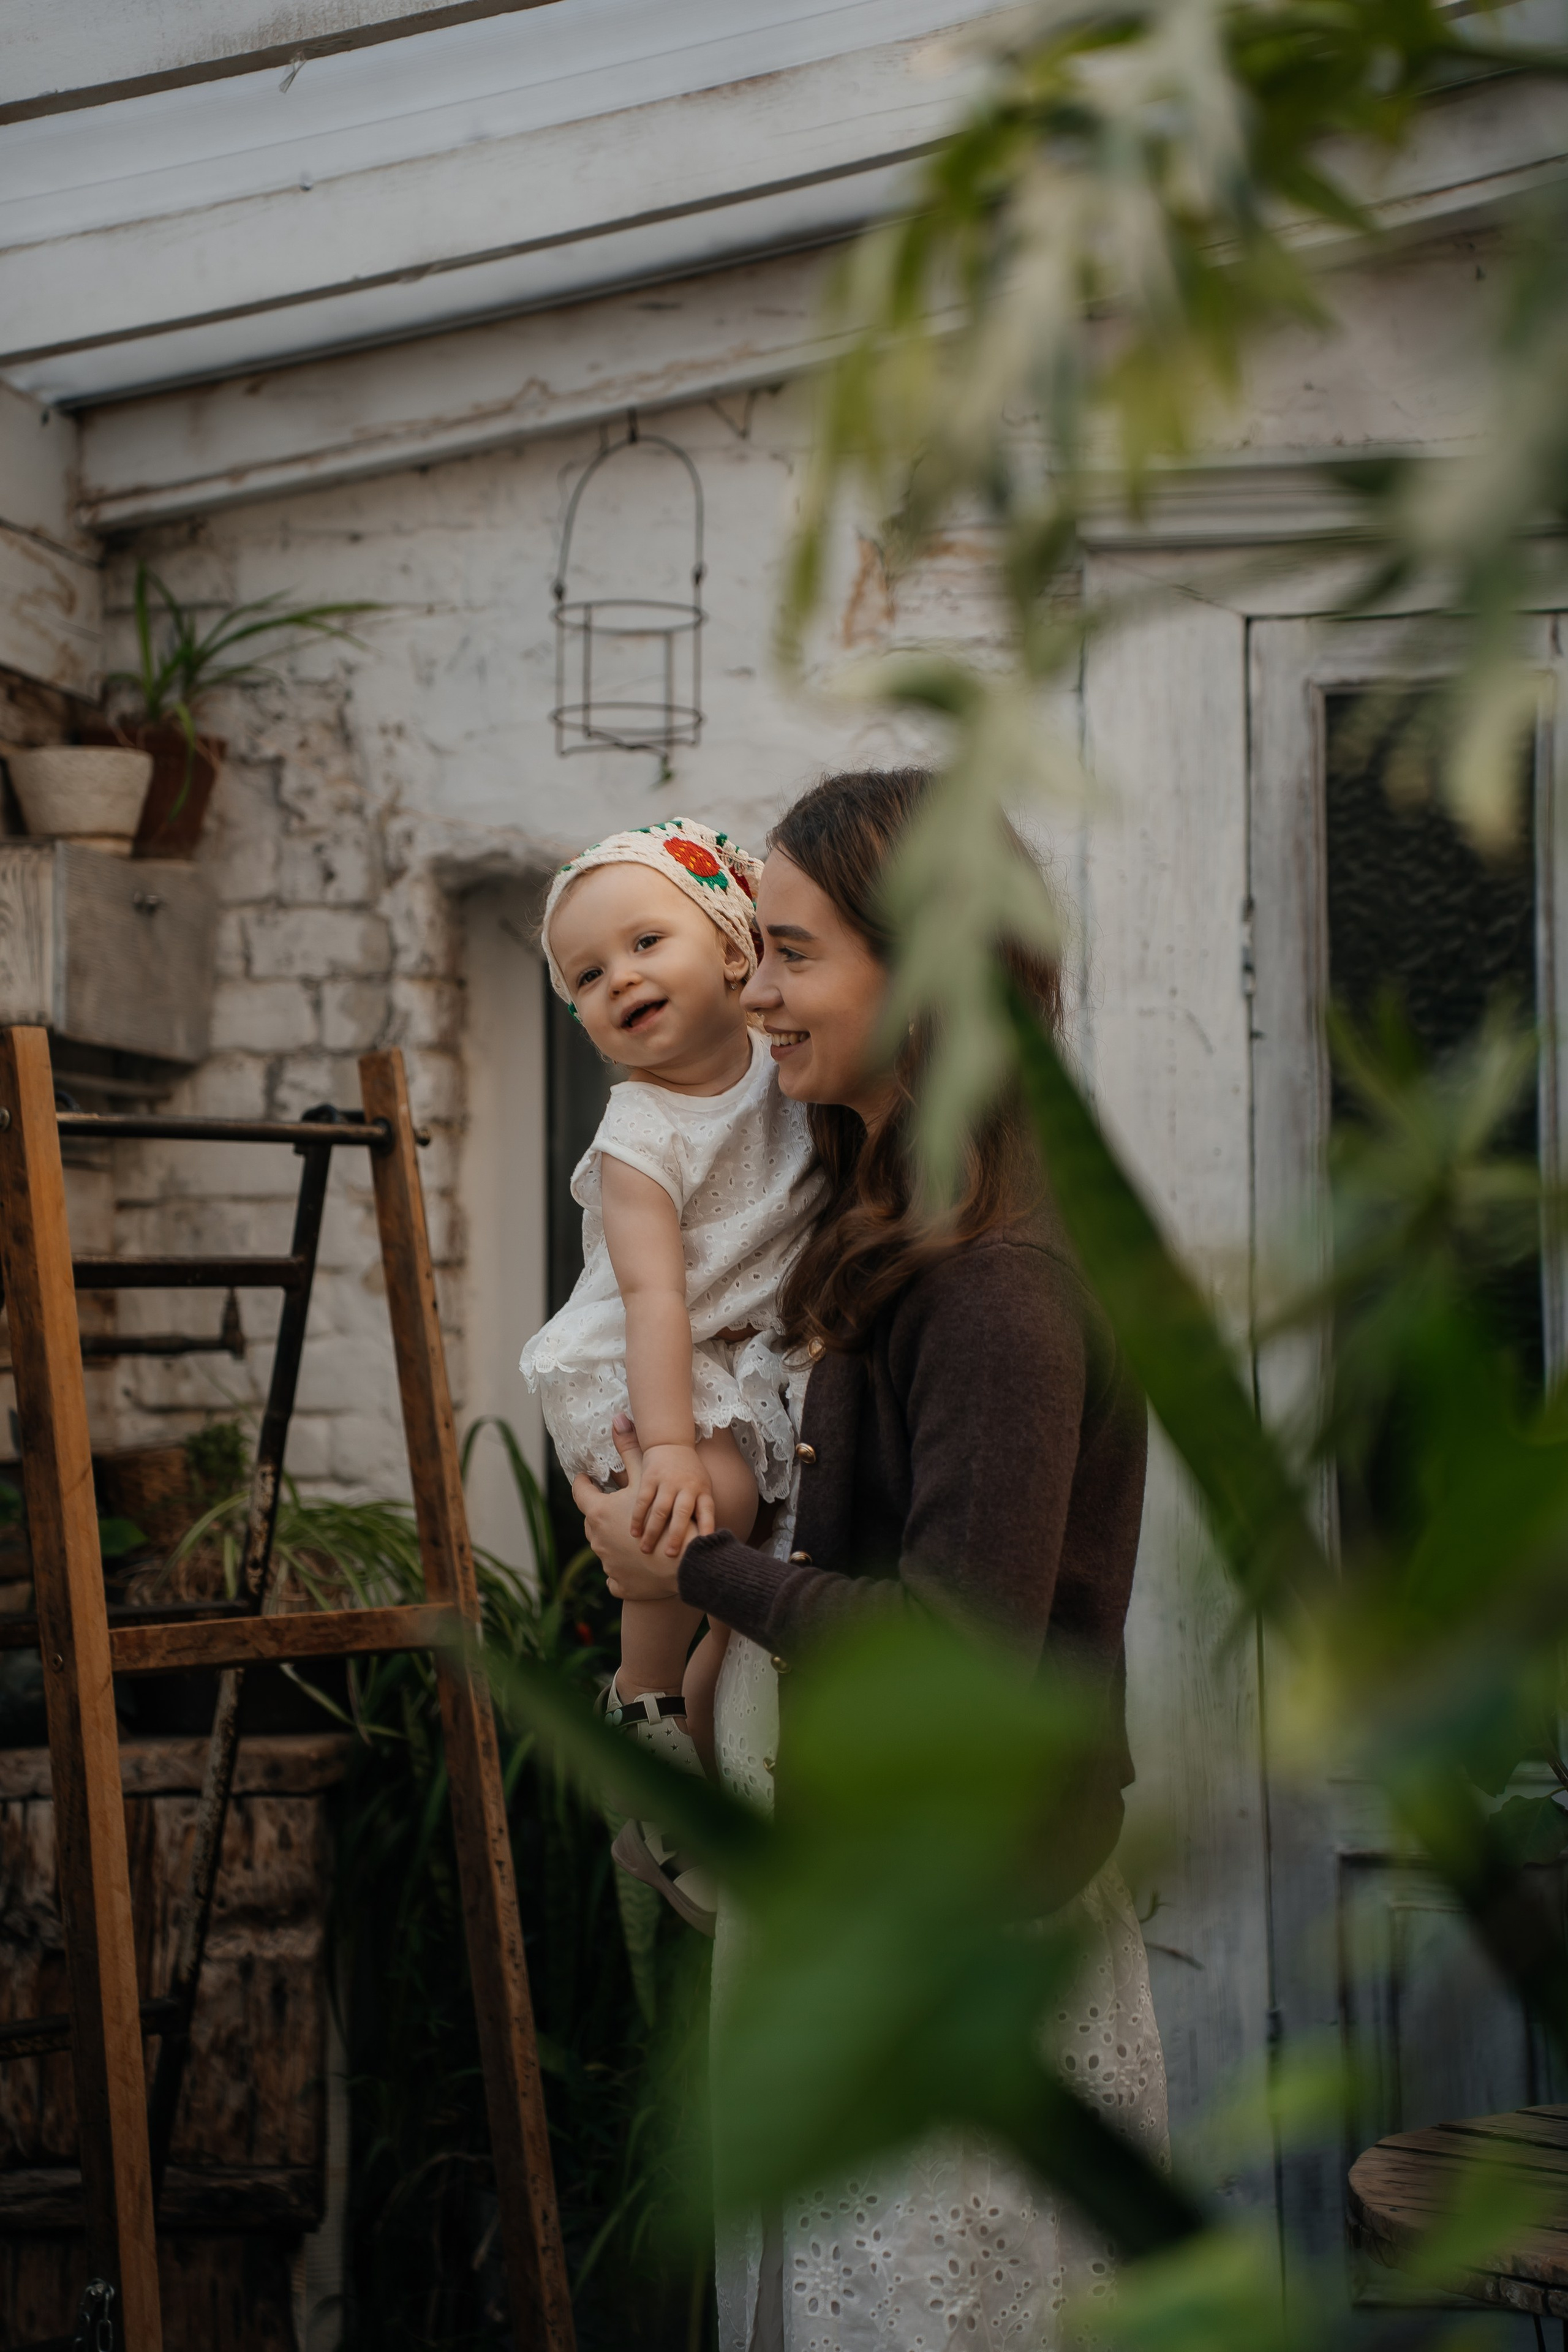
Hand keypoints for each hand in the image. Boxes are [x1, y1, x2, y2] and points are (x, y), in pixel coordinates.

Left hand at [571, 1419, 690, 1599]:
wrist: (687, 1563)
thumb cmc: (666, 1513)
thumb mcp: (648, 1475)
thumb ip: (629, 1448)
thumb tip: (617, 1418)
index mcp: (598, 1512)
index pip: (581, 1491)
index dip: (583, 1482)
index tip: (587, 1477)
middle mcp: (596, 1539)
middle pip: (593, 1521)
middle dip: (604, 1514)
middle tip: (618, 1507)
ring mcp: (607, 1564)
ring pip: (606, 1548)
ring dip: (616, 1541)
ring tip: (633, 1536)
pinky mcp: (619, 1585)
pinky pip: (616, 1576)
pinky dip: (624, 1570)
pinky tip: (638, 1565)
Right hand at [630, 1438, 715, 1557]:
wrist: (671, 1442)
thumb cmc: (690, 1472)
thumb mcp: (703, 1486)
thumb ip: (702, 1509)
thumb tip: (707, 1540)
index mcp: (702, 1491)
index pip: (707, 1512)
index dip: (707, 1528)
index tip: (705, 1546)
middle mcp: (686, 1487)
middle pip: (682, 1514)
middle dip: (677, 1536)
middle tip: (670, 1555)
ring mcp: (668, 1482)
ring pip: (660, 1510)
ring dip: (653, 1531)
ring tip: (646, 1549)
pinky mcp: (650, 1478)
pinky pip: (643, 1501)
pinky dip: (637, 1517)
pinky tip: (633, 1532)